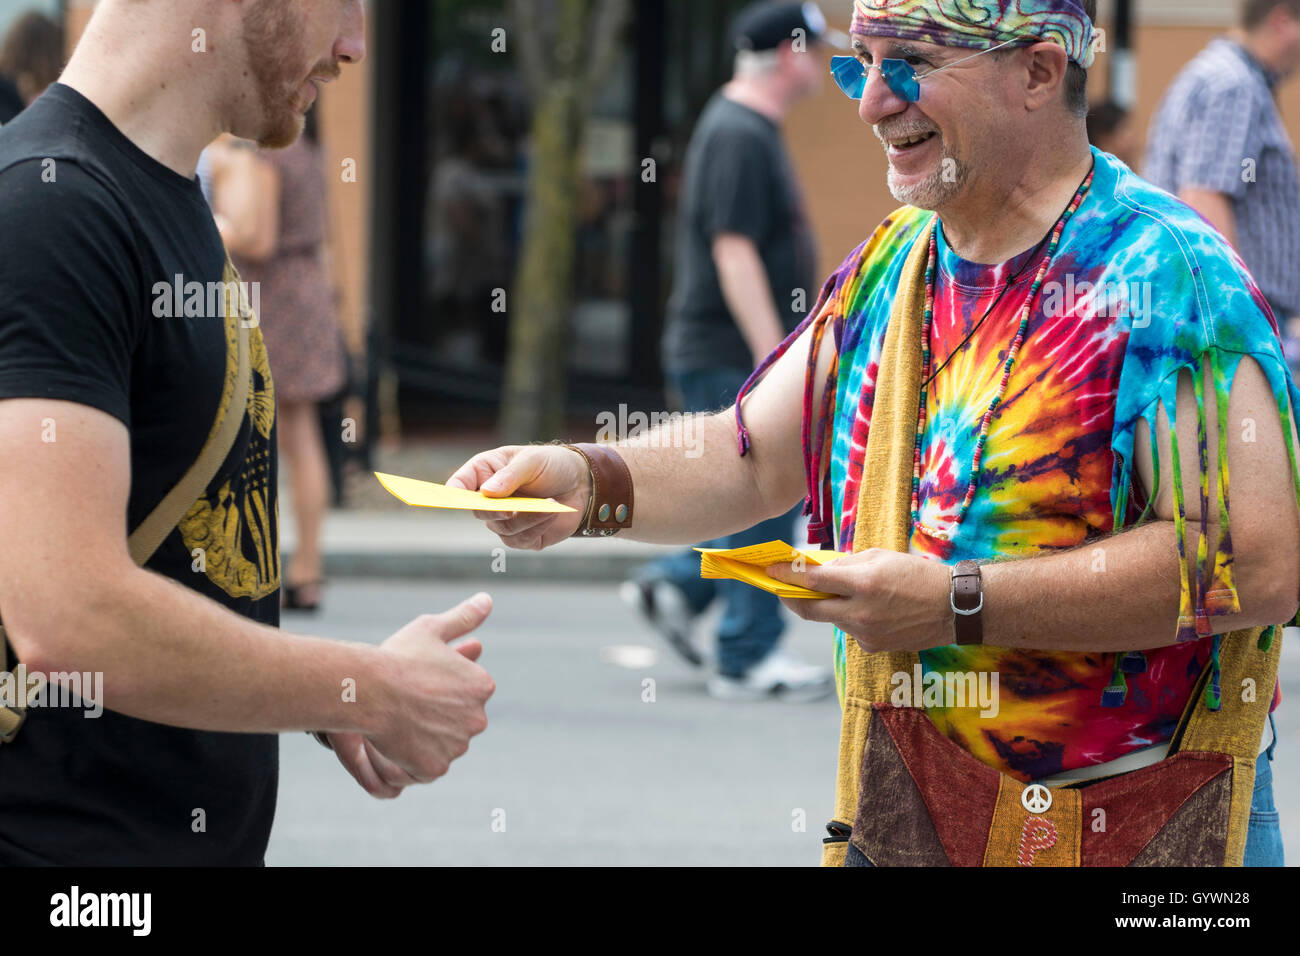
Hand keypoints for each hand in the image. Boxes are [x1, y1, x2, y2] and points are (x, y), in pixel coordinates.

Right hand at [327, 594, 496, 797]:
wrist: (369, 690)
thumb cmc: (398, 656)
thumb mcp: (432, 628)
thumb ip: (463, 617)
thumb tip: (487, 600)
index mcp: (481, 686)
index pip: (465, 693)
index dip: (438, 689)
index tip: (418, 683)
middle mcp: (477, 718)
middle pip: (455, 721)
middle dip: (434, 716)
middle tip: (406, 703)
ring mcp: (457, 746)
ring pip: (441, 745)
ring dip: (424, 738)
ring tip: (398, 721)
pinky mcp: (435, 768)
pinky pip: (426, 768)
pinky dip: (412, 760)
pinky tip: (396, 743)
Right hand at [447, 445, 590, 549]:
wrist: (582, 483)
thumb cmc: (552, 464)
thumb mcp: (532, 461)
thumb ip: (510, 476)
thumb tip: (487, 493)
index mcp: (485, 473)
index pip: (460, 485)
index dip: (454, 492)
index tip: (454, 496)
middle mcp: (490, 499)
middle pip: (479, 512)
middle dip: (496, 510)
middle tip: (512, 508)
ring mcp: (505, 520)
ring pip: (502, 528)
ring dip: (527, 518)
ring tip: (550, 503)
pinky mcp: (523, 537)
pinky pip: (521, 540)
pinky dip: (538, 526)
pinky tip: (553, 512)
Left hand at [765, 549, 952, 652]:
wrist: (953, 608)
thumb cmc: (918, 575)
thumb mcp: (881, 557)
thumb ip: (847, 563)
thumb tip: (819, 569)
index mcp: (863, 584)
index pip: (813, 580)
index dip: (787, 575)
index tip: (772, 571)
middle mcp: (860, 612)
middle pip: (810, 610)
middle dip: (792, 598)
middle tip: (783, 589)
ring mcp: (865, 634)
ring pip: (832, 619)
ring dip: (828, 605)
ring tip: (843, 591)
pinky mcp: (872, 647)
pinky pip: (850, 629)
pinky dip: (851, 616)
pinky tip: (872, 608)